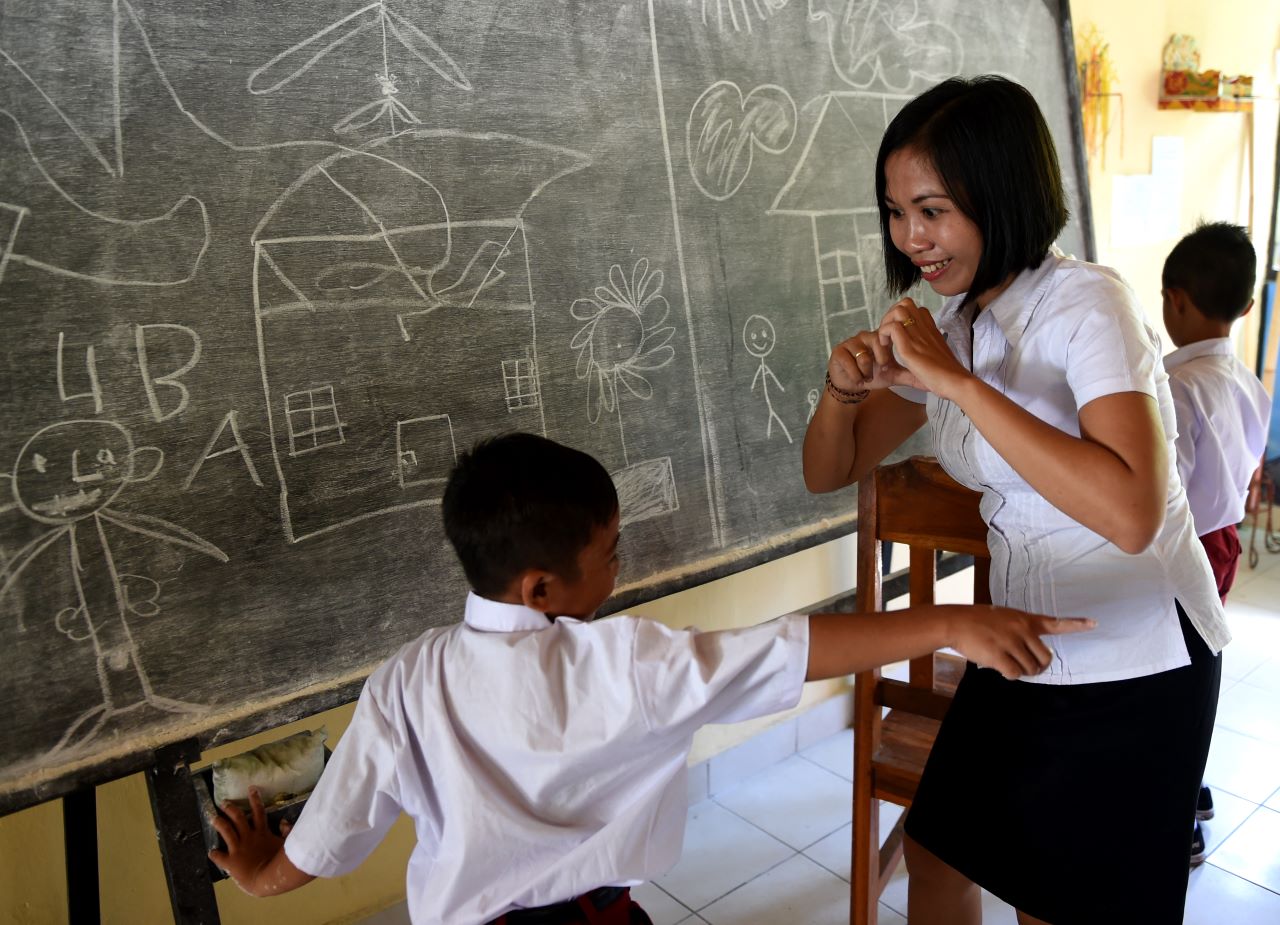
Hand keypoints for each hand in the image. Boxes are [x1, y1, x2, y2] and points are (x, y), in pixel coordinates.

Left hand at [208, 787, 290, 895]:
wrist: (268, 878)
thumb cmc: (280, 862)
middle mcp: (248, 837)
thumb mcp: (286, 844)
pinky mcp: (231, 861)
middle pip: (238, 818)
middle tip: (224, 802)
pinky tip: (211, 852)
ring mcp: (238, 848)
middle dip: (230, 808)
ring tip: (213, 817)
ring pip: (226, 831)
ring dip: (219, 823)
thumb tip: (284, 821)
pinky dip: (214, 854)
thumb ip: (286, 832)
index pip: (258, 811)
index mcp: (262, 832)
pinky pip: (219, 857)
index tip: (251, 789)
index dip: (255, 799)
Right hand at [827, 313, 921, 394]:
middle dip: (880, 362)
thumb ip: (911, 373)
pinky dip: (856, 376)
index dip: (890, 352)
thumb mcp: (894, 375)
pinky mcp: (839, 351)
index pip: (891, 335)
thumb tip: (932, 380)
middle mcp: (867, 336)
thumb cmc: (873, 375)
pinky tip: (858, 379)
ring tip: (867, 376)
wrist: (851, 385)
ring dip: (867, 372)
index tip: (888, 365)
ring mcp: (852, 342)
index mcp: (882, 338)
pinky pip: (850, 363)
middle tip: (880, 370)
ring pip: (864, 357)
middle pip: (877, 343)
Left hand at [877, 299, 968, 398]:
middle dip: (890, 316)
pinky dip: (883, 336)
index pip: (916, 309)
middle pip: (906, 303)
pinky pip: (892, 328)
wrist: (957, 383)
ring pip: (898, 311)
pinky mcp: (910, 348)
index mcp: (931, 330)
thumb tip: (919, 358)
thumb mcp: (936, 357)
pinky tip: (885, 352)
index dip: (902, 318)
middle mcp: (925, 329)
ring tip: (884, 343)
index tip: (897, 336)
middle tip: (887, 336)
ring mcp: (918, 336)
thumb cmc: (948, 375)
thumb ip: (928, 351)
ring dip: (885, 325)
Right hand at [948, 607, 1095, 679]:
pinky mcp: (999, 656)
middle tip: (1027, 666)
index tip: (1094, 623)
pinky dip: (1010, 674)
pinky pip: (1015, 674)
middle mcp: (1021, 630)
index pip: (1055, 623)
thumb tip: (1028, 658)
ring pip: (1030, 668)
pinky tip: (1000, 667)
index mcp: (1024, 619)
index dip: (1076, 625)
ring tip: (1008, 663)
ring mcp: (1011, 643)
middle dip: (1038, 666)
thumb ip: (1020, 632)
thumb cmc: (977, 621)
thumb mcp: (1003, 618)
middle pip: (1045, 657)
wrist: (955, 622)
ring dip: (1022, 671)